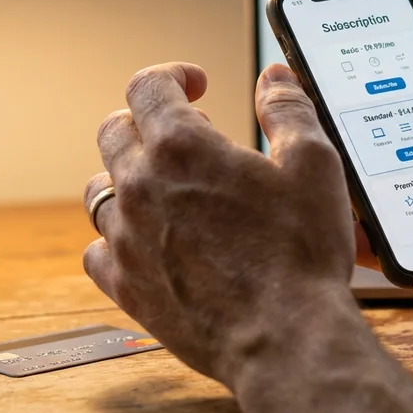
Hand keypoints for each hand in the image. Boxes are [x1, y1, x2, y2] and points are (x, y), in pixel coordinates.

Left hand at [83, 62, 359, 386]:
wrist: (286, 337)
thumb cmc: (302, 252)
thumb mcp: (314, 164)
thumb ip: (288, 109)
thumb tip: (274, 78)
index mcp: (181, 147)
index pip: (148, 86)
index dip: (173, 76)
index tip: (195, 84)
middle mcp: (141, 187)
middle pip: (115, 131)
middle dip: (146, 121)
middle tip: (183, 134)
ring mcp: (126, 239)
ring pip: (99, 190)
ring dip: (128, 177)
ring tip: (162, 187)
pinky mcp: (126, 287)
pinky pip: (98, 250)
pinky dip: (116, 238)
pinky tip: (145, 241)